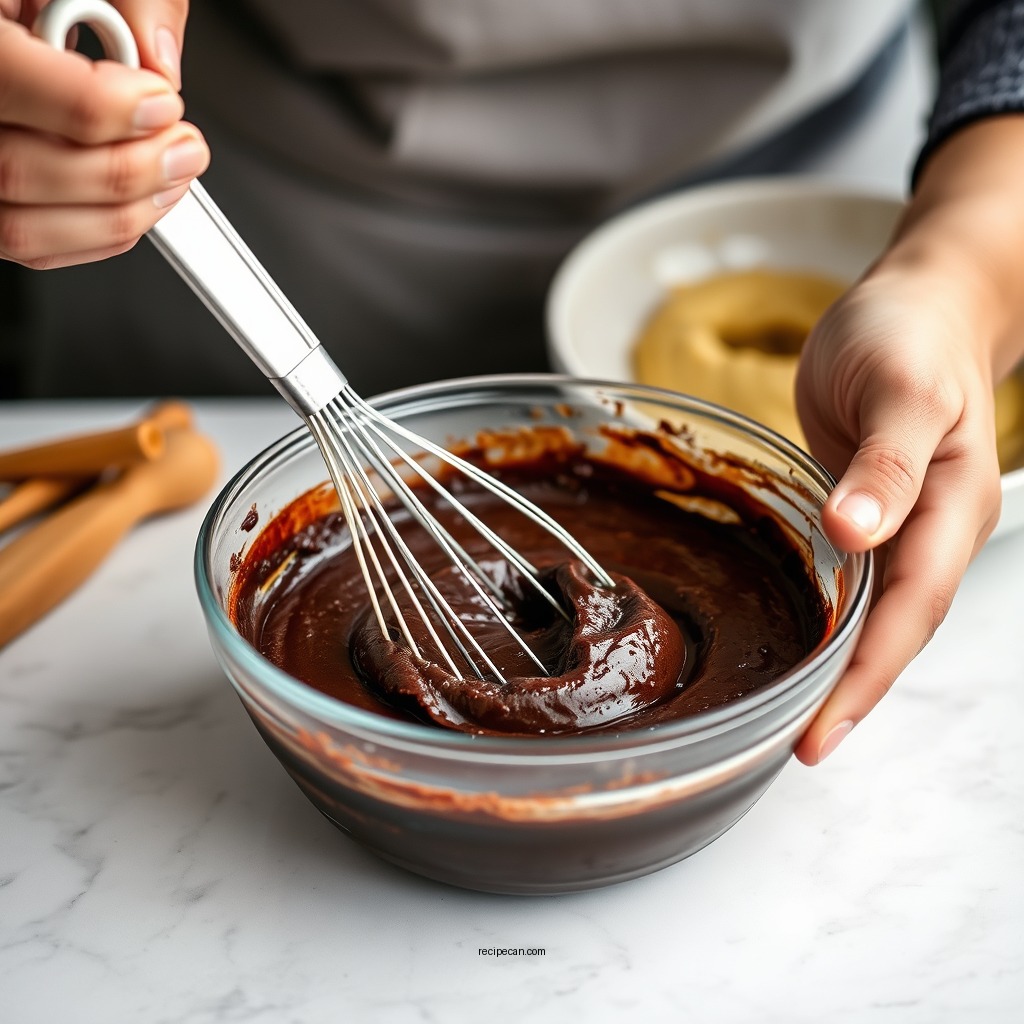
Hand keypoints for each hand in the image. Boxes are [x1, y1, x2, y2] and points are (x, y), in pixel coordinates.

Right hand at [0, 0, 205, 268]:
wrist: (25, 32)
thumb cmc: (48, 6)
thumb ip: (129, 0)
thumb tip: (159, 54)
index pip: (8, 80)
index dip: (99, 104)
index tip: (161, 102)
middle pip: (17, 169)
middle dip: (125, 169)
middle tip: (184, 146)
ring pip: (22, 228)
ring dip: (120, 213)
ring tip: (173, 175)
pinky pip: (35, 250)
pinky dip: (103, 236)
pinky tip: (143, 202)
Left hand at [793, 117, 1023, 764]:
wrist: (914, 304)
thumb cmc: (907, 335)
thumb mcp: (899, 389)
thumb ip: (884, 465)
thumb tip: (858, 535)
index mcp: (948, 507)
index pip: (908, 612)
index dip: (867, 676)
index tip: (821, 731)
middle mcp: (930, 529)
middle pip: (894, 629)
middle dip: (851, 692)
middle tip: (799, 747)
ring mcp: (899, 525)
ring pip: (875, 614)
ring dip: (841, 668)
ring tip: (794, 718)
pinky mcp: (866, 511)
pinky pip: (852, 580)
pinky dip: (830, 621)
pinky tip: (800, 645)